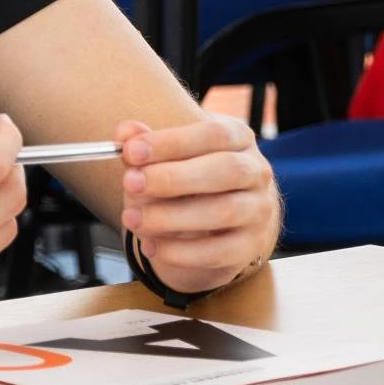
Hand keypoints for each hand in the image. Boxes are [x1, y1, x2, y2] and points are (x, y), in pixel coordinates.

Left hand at [117, 111, 276, 297]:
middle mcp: (256, 172)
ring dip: (170, 216)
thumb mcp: (169, 159)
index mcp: (239, 139)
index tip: (130, 151)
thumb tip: (125, 132)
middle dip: (173, 178)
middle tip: (130, 183)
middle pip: (226, 169)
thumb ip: (147, 147)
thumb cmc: (191, 184)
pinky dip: (179, 251)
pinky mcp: (249, 247)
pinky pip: (217, 252)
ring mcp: (258, 210)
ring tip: (132, 218)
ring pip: (223, 211)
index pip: (214, 134)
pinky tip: (150, 246)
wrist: (223, 227)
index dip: (172, 142)